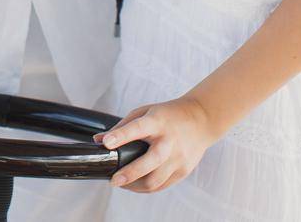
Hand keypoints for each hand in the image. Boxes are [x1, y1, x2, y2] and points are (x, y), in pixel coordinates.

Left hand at [92, 96, 219, 193]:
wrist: (202, 119)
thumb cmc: (169, 115)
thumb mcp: (145, 111)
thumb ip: (123, 126)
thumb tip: (99, 140)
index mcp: (157, 122)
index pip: (137, 128)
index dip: (121, 136)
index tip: (106, 143)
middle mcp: (169, 141)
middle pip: (149, 161)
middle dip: (129, 174)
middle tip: (113, 181)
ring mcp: (178, 157)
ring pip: (155, 180)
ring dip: (135, 186)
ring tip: (122, 184)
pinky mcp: (183, 170)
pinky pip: (162, 185)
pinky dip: (147, 188)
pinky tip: (136, 185)